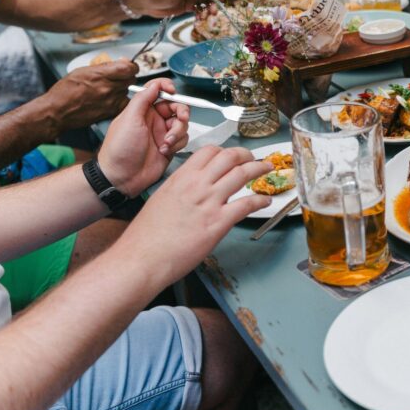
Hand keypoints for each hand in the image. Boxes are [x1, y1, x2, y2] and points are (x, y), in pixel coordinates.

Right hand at [48, 60, 136, 131]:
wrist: (57, 111)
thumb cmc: (64, 91)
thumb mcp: (82, 71)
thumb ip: (103, 67)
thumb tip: (118, 62)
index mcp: (100, 75)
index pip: (129, 68)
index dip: (131, 66)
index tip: (127, 66)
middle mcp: (107, 88)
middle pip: (131, 79)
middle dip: (127, 76)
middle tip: (118, 77)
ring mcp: (110, 101)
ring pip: (128, 91)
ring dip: (123, 89)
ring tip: (110, 89)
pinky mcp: (110, 112)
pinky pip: (124, 104)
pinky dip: (121, 101)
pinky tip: (111, 99)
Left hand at [97, 78, 188, 196]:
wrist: (121, 177)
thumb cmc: (119, 149)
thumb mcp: (129, 119)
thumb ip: (142, 99)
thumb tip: (154, 85)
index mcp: (142, 110)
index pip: (157, 91)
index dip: (167, 88)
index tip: (173, 92)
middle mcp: (153, 120)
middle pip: (176, 107)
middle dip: (181, 112)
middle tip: (181, 119)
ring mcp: (162, 133)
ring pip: (182, 124)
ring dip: (178, 132)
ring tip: (166, 143)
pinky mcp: (169, 147)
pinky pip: (183, 139)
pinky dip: (177, 144)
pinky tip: (165, 151)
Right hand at [117, 145, 272, 283]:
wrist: (142, 257)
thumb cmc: (147, 235)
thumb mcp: (161, 199)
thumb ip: (181, 190)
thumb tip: (193, 191)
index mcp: (181, 177)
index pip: (209, 152)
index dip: (226, 152)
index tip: (233, 156)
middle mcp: (196, 185)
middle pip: (230, 157)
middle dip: (247, 155)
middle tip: (255, 159)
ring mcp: (209, 202)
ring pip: (242, 174)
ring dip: (259, 169)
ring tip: (267, 170)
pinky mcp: (218, 222)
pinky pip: (247, 204)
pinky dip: (260, 200)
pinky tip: (265, 200)